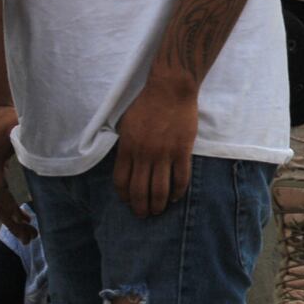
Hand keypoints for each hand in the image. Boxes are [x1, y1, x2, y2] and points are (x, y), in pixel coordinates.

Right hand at [0, 104, 35, 241]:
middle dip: (12, 222)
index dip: (11, 207)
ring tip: (28, 234)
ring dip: (11, 220)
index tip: (26, 219)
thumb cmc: (7, 115)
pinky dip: (9, 209)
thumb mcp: (18, 123)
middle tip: (30, 237)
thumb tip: (54, 146)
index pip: (0, 191)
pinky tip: (23, 217)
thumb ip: (31, 135)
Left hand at [114, 78, 198, 217]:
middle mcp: (143, 154)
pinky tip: (176, 197)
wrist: (170, 88)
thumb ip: (125, 145)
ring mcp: (164, 153)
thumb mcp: (126, 123)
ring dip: (158, 204)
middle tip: (144, 214)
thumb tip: (124, 162)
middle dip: (140, 208)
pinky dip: (178, 192)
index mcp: (127, 148)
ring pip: (160, 189)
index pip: (121, 181)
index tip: (128, 202)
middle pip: (139, 191)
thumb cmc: (146, 103)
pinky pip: (180, 178)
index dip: (124, 196)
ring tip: (159, 210)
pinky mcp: (182, 150)